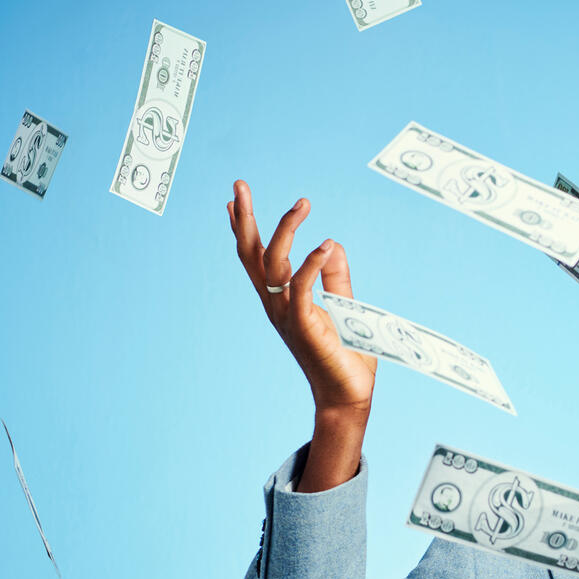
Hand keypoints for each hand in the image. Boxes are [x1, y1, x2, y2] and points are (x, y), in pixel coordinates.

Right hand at [227, 180, 376, 420]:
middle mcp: (276, 305)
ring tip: (302, 204)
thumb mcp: (341, 306)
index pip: (256, 259)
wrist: (347, 394)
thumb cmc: (343, 354)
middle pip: (252, 255)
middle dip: (245, 219)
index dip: (243, 229)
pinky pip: (303, 288)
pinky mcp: (304, 326)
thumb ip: (334, 276)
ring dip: (286, 230)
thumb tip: (331, 243)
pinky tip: (324, 243)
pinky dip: (312, 263)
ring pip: (275, 264)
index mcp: (280, 300)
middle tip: (238, 185)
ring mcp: (287, 315)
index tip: (231, 200)